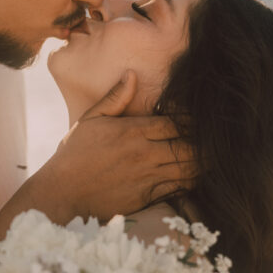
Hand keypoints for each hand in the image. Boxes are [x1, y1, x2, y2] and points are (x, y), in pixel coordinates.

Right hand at [29, 71, 195, 222]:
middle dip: (203, 143)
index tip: (197, 120)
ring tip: (206, 157)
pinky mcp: (147, 197)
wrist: (63, 193)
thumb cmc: (74, 154)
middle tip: (209, 140)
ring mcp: (148, 177)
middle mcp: (145, 154)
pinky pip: (179, 189)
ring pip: (190, 170)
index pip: (178, 123)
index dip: (192, 121)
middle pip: (191, 147)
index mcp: (134, 131)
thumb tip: (131, 75)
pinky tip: (190, 176)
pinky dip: (189, 182)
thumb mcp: (91, 119)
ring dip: (201, 163)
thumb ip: (115, 98)